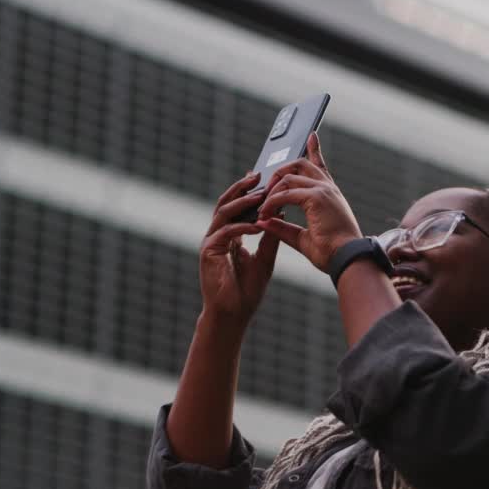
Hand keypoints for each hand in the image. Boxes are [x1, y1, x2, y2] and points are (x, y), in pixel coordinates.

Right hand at [198, 172, 279, 325]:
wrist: (234, 314)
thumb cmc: (248, 290)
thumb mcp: (265, 257)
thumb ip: (269, 236)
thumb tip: (280, 213)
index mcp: (229, 235)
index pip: (237, 206)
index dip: (247, 191)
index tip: (261, 177)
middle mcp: (217, 235)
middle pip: (227, 203)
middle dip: (241, 188)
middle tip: (257, 175)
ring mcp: (211, 242)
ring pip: (223, 213)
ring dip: (242, 202)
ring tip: (259, 194)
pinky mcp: (208, 252)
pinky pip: (226, 232)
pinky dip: (242, 226)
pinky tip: (258, 224)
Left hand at [255, 133, 362, 271]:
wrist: (347, 260)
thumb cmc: (331, 253)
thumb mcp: (302, 238)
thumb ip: (283, 227)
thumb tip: (264, 222)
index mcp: (330, 195)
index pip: (320, 166)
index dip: (315, 149)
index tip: (312, 136)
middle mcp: (328, 188)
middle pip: (300, 164)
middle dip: (278, 173)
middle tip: (265, 191)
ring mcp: (324, 190)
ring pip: (289, 176)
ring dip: (271, 190)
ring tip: (262, 207)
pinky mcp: (317, 197)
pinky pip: (285, 193)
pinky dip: (272, 202)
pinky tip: (266, 213)